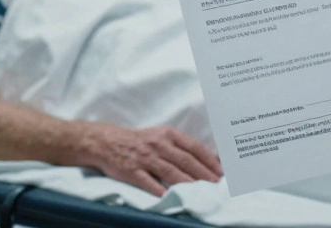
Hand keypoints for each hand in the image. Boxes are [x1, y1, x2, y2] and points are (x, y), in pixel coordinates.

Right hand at [82, 124, 222, 196]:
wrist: (107, 142)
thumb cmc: (139, 140)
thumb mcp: (161, 136)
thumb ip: (182, 146)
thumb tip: (208, 158)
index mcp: (167, 134)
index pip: (194, 147)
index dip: (209, 159)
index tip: (222, 170)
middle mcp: (158, 144)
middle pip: (185, 160)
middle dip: (204, 173)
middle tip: (217, 184)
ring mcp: (145, 158)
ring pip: (170, 171)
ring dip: (188, 182)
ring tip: (201, 191)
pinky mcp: (132, 170)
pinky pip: (148, 182)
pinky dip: (160, 190)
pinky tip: (170, 197)